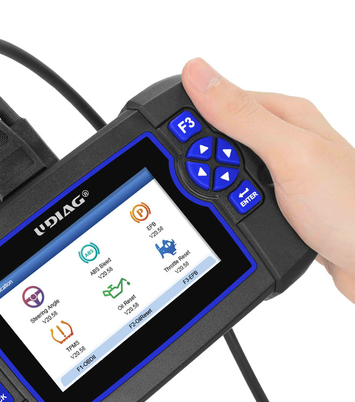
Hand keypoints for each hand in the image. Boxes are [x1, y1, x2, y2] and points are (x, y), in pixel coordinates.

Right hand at [182, 58, 354, 302]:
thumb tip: (197, 75)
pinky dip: (227, 210)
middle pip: (220, 141)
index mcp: (285, 115)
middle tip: (207, 187)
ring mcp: (279, 174)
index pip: (222, 101)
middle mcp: (282, 141)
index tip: (172, 146)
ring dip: (215, 191)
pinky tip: (229, 219)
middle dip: (205, 165)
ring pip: (225, 174)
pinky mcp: (276, 203)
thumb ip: (241, 117)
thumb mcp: (288, 154)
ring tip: (226, 208)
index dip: (192, 122)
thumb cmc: (348, 208)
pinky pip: (237, 199)